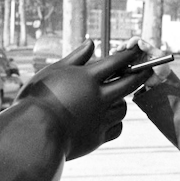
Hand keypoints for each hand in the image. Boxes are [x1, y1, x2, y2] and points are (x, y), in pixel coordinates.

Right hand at [16, 40, 149, 159]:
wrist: (32, 134)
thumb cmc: (38, 98)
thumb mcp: (53, 72)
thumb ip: (75, 58)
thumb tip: (91, 43)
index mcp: (88, 78)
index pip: (117, 61)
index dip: (130, 54)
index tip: (138, 49)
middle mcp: (99, 97)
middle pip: (129, 83)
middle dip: (141, 74)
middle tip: (146, 69)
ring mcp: (101, 119)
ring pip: (123, 107)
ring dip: (122, 100)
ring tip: (115, 97)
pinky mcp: (98, 138)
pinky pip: (117, 127)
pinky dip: (115, 121)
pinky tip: (107, 118)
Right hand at [115, 36, 172, 85]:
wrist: (161, 81)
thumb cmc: (162, 68)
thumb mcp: (159, 56)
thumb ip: (151, 49)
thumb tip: (140, 43)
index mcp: (145, 48)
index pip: (137, 41)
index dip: (132, 42)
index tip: (129, 46)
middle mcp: (138, 53)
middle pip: (128, 46)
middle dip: (122, 46)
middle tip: (118, 49)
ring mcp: (134, 60)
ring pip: (124, 54)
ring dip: (117, 52)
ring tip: (113, 53)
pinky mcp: (131, 68)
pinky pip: (123, 64)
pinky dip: (118, 62)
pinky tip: (113, 61)